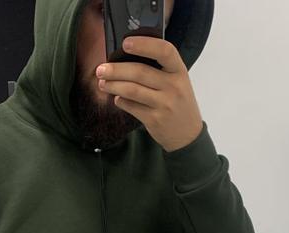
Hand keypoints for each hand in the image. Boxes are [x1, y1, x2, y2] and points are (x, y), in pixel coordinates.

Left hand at [95, 36, 203, 151]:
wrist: (187, 134)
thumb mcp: (176, 82)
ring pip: (132, 90)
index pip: (164, 51)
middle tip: (101, 69)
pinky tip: (117, 98)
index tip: (125, 43)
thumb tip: (124, 60)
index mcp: (179, 71)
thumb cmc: (178, 102)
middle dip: (116, 70)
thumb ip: (159, 69)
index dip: (144, 45)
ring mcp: (164, 104)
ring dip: (113, 85)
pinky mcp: (154, 120)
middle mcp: (174, 86)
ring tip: (102, 83)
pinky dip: (121, 101)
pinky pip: (131, 107)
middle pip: (140, 72)